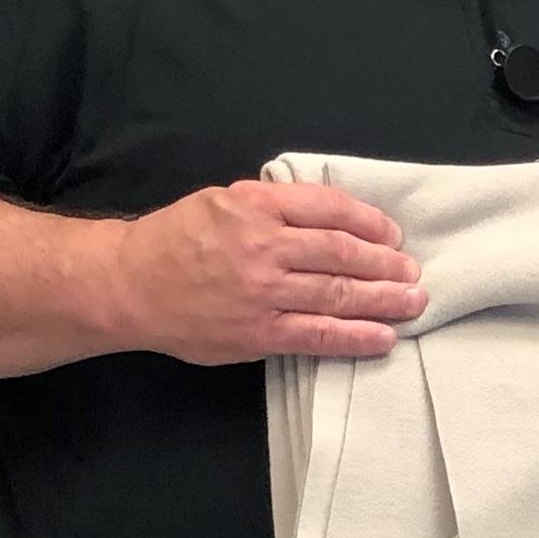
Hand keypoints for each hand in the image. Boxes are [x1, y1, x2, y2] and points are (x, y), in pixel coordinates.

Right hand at [108, 180, 427, 363]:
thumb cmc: (175, 239)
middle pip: (343, 253)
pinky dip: (356, 336)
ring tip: (413, 301)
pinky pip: (318, 335)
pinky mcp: (258, 333)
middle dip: (386, 264)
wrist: (126, 285)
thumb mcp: (223, 201)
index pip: (331, 210)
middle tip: (413, 271)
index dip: (370, 223)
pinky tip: (383, 336)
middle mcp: (264, 246)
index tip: (392, 235)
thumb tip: (331, 216)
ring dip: (383, 299)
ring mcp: (263, 293)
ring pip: (338, 294)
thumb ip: (275, 205)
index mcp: (257, 206)